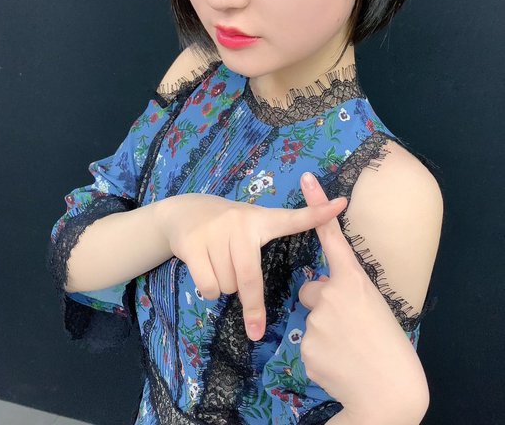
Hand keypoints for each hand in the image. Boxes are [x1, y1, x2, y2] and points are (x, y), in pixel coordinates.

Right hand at [161, 192, 346, 340]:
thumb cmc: (227, 226)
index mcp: (262, 220)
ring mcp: (215, 231)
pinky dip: (209, 290)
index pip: (294, 219)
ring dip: (225, 287)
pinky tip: (205, 268)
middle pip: (249, 279)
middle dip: (250, 305)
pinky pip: (208, 287)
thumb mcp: (252, 224)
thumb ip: (272, 242)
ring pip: (228, 285)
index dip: (317, 213)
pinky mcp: (193, 243)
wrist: (184, 212)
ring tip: (220, 265)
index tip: (341, 203)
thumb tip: (306, 280)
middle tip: (253, 322)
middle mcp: (241, 222)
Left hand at [298, 172, 427, 422]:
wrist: (388, 393)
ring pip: (310, 318)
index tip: (306, 178)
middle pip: (311, 290)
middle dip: (322, 304)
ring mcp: (316, 320)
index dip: (318, 206)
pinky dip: (319, 352)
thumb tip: (325, 293)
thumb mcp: (373, 307)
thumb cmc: (388, 346)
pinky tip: (338, 363)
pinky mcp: (305, 346)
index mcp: (354, 281)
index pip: (331, 236)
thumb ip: (347, 292)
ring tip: (347, 348)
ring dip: (323, 331)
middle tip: (347, 327)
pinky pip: (306, 343)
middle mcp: (331, 294)